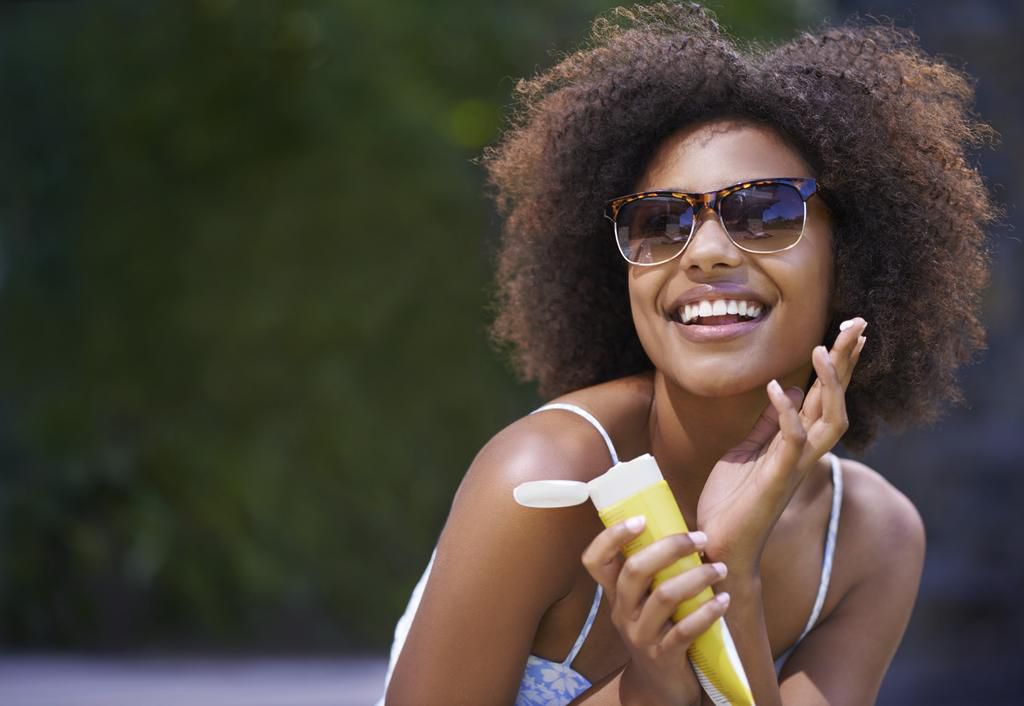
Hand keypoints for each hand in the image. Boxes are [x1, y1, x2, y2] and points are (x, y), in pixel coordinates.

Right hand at [581, 518, 728, 705]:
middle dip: (669, 547)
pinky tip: (724, 601)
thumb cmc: (659, 630)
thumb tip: (684, 529)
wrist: (660, 687)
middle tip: (700, 538)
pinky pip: (685, 630)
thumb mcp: (644, 603)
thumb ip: (654, 573)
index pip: (595, 560)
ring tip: (719, 568)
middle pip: (634, 570)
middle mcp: (622, 612)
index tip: (640, 519)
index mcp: (615, 594)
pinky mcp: (663, 657)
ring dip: (696, 577)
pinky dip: (707, 612)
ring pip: (663, 597)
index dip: (611, 537)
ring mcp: (640, 636)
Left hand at [696, 318, 867, 571]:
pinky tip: (777, 388)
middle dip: (847, 362)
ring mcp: (794, 466)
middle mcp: (803, 452)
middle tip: (857, 324)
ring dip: (828, 384)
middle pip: (838, 400)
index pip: (825, 396)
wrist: (719, 545)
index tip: (851, 331)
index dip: (840, 364)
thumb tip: (781, 390)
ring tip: (823, 348)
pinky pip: (792, 442)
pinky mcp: (777, 479)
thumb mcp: (745, 452)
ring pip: (828, 420)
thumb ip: (766, 425)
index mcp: (796, 443)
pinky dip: (787, 413)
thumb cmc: (732, 502)